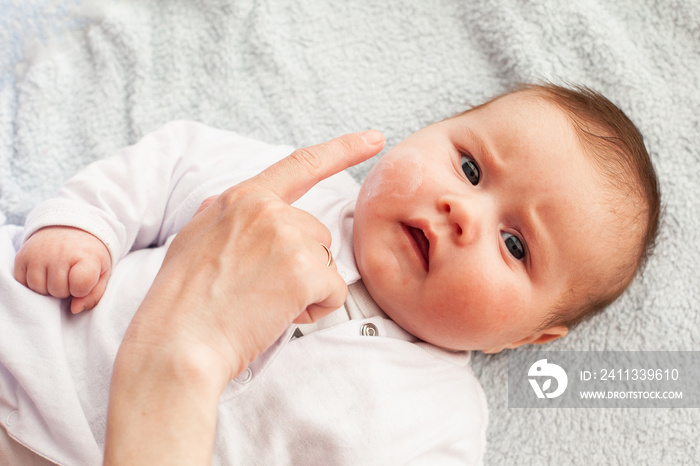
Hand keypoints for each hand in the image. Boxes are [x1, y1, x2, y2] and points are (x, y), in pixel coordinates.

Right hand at [14, 226, 111, 312]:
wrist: (70, 229)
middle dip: (65, 289)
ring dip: (48, 287)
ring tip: (57, 273)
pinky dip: (33, 282)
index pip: (80, 285)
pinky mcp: (22, 256)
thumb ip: (94, 295)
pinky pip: (23, 283)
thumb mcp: (101, 273)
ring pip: (39, 289)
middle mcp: (60, 252)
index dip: (82, 289)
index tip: (84, 280)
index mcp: (86, 255)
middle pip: (58, 291)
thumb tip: (74, 309)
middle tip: (69, 275)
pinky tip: (44, 271)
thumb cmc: (88, 255)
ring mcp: (38, 253)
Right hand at [104, 130, 384, 464]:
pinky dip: (315, 309)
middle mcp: (265, 208)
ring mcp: (286, 234)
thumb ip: (235, 219)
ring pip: (325, 263)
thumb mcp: (198, 239)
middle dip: (300, 266)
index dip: (342, 149)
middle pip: (316, 234)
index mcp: (240, 198)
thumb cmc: (183, 304)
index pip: (300, 164)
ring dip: (306, 289)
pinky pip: (334, 292)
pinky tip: (277, 316)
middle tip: (257, 292)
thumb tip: (259, 211)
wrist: (175, 345)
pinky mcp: (304, 269)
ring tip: (260, 305)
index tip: (375, 139)